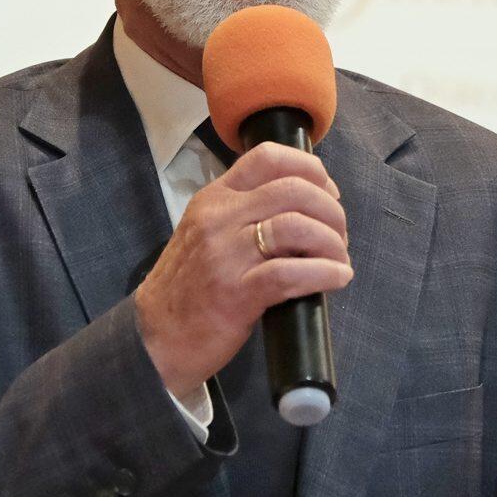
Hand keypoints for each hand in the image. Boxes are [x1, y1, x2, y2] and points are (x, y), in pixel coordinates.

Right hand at [134, 142, 351, 398]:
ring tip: (340, 260)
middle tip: (339, 235)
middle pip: (294, 190)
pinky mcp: (235, 293)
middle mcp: (219, 218)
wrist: (156, 338)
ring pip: (296, 227)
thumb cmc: (191, 286)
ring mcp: (225, 254)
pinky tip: (338, 278)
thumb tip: (307, 205)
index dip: (310, 169)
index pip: (268, 157)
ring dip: (332, 242)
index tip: (329, 193)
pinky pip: (291, 273)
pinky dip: (325, 273)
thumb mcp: (209, 232)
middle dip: (331, 210)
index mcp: (215, 198)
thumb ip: (246, 212)